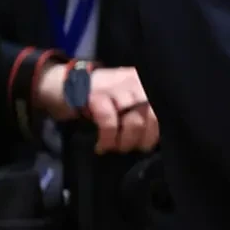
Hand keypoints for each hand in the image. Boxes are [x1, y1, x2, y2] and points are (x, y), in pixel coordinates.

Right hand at [35, 64, 159, 153]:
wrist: (66, 84)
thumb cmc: (101, 97)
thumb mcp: (128, 98)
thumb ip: (143, 111)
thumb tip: (155, 138)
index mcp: (146, 82)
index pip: (163, 109)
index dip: (157, 131)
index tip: (147, 144)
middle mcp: (136, 81)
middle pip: (152, 116)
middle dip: (143, 138)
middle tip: (130, 148)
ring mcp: (116, 87)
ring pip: (134, 121)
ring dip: (126, 141)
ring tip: (116, 147)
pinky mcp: (96, 96)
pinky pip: (110, 122)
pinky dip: (108, 138)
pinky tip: (102, 146)